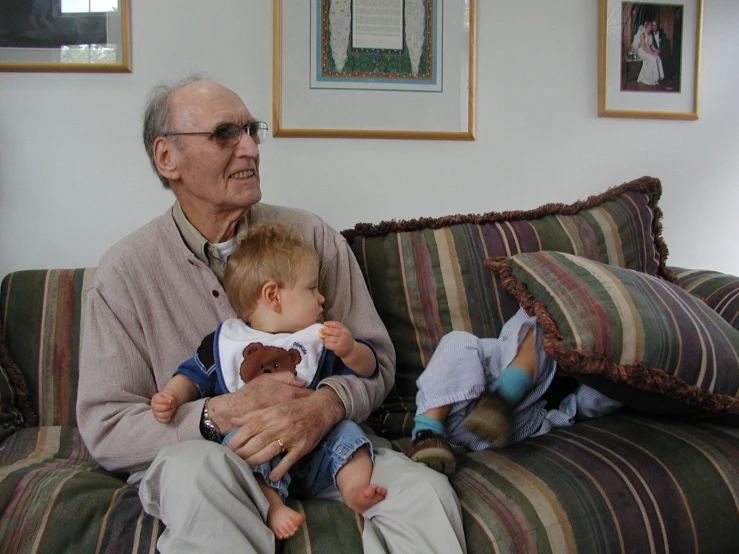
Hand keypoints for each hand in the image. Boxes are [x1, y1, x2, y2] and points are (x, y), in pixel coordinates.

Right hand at [151, 392, 175, 422]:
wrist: (169, 403)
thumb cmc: (168, 399)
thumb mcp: (169, 396)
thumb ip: (170, 398)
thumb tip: (170, 401)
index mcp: (155, 399)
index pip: (158, 400)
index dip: (165, 401)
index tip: (171, 401)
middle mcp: (153, 406)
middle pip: (159, 408)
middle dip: (168, 407)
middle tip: (172, 405)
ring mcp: (155, 413)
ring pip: (162, 415)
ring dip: (169, 412)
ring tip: (172, 409)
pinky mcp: (158, 419)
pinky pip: (163, 421)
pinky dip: (168, 418)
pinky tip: (170, 415)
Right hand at [208, 371, 311, 434]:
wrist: (235, 410)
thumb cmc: (251, 392)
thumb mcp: (268, 378)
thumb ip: (286, 377)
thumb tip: (303, 381)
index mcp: (288, 393)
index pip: (310, 395)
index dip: (315, 395)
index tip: (320, 396)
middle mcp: (289, 408)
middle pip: (309, 408)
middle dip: (314, 408)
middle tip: (318, 409)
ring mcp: (285, 420)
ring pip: (302, 419)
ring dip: (306, 419)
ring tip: (311, 419)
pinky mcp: (278, 430)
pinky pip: (292, 429)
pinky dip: (296, 428)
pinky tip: (299, 428)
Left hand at [226, 387, 344, 481]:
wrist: (320, 409)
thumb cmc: (295, 408)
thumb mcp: (274, 407)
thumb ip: (254, 415)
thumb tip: (234, 420)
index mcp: (272, 414)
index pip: (251, 427)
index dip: (238, 439)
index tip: (227, 448)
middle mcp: (280, 425)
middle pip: (257, 441)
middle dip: (243, 452)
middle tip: (231, 461)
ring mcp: (292, 437)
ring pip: (270, 450)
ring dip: (256, 461)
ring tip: (244, 468)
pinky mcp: (302, 447)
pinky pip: (289, 460)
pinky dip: (280, 469)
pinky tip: (271, 476)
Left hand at [319, 321, 355, 357]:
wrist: (350, 349)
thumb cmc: (344, 340)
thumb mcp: (343, 333)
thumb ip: (336, 329)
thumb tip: (325, 326)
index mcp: (344, 330)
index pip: (336, 324)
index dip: (330, 323)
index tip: (324, 323)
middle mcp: (343, 335)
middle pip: (331, 331)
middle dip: (325, 331)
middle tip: (321, 332)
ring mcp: (341, 341)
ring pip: (328, 339)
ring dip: (326, 340)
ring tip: (326, 341)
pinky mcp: (338, 348)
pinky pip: (328, 345)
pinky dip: (326, 345)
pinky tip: (328, 345)